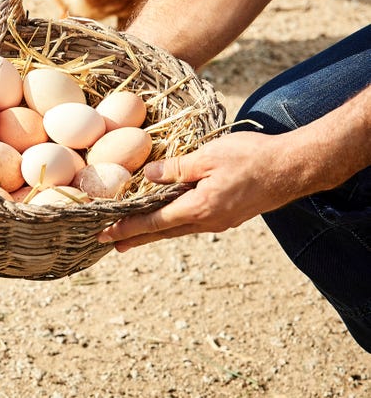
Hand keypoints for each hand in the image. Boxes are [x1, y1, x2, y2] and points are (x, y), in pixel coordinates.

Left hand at [97, 131, 305, 251]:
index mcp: (199, 208)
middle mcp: (208, 221)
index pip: (154, 222)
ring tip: (133, 236)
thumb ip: (175, 168)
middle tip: (109, 243)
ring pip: (179, 228)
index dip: (127, 227)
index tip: (105, 233)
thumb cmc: (252, 157)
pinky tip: (168, 219)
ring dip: (154, 232)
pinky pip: (194, 221)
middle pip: (163, 231)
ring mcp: (221, 220)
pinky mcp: (230, 214)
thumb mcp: (208, 156)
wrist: (294, 167)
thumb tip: (146, 176)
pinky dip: (174, 222)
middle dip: (135, 236)